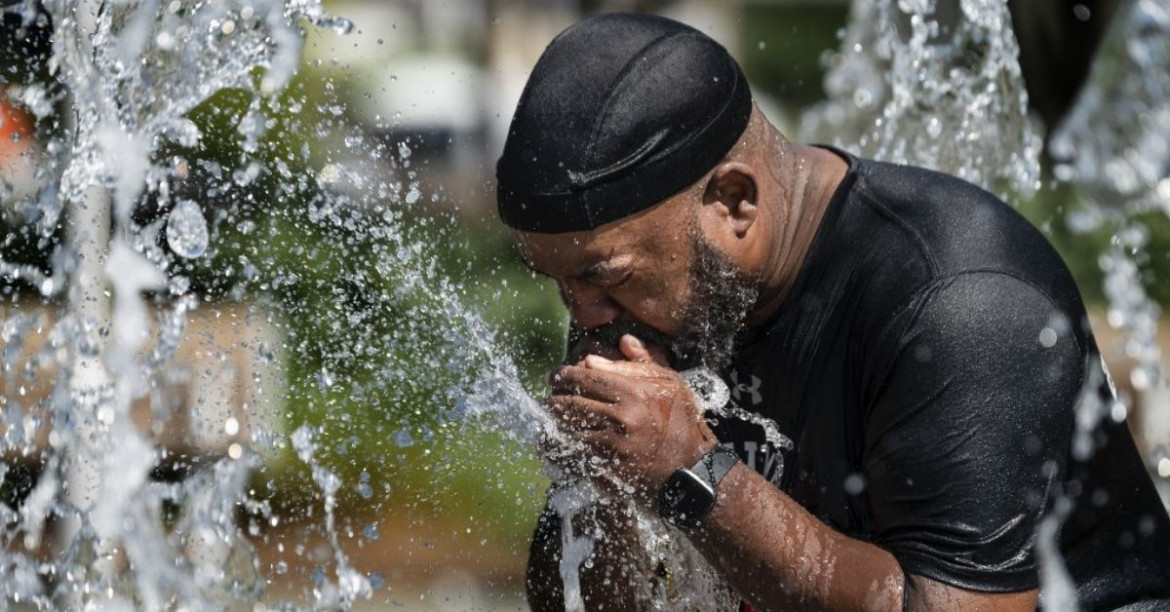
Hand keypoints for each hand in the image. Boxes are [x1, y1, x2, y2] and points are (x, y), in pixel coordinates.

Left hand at [544, 334, 717, 501]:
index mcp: (633, 394)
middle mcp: (619, 420)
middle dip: (554, 401)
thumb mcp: (671, 385)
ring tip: (549, 423)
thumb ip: (641, 362)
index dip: (563, 375)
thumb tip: (621, 340)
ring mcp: (611, 449)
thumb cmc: (683, 423)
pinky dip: (562, 452)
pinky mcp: (607, 473)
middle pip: (569, 405)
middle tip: (550, 399)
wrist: (693, 471)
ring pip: (566, 433)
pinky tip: (558, 448)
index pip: (584, 378)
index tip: (554, 376)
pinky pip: (574, 458)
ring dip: (553, 427)